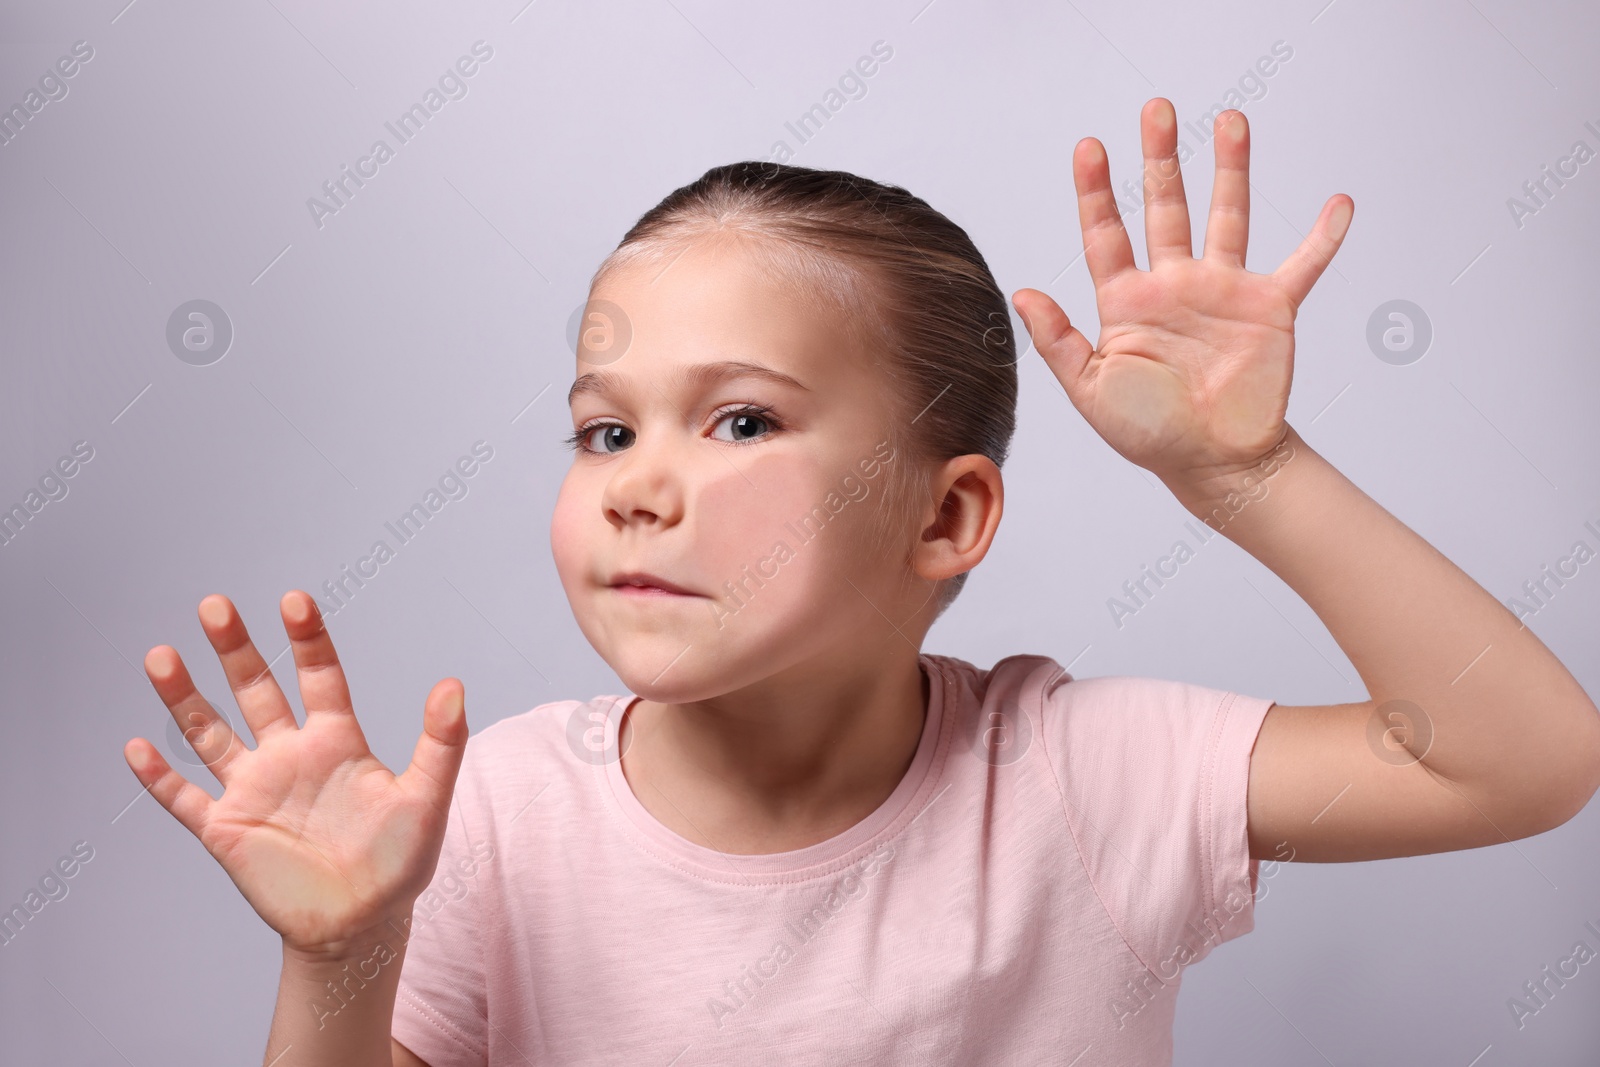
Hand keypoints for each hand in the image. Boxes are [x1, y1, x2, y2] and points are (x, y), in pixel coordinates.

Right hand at [124, 591, 468, 958]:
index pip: (319, 677)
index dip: (308, 639)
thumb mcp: (426, 799)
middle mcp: (289, 756)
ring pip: (210, 734)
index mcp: (336, 742)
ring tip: (161, 657)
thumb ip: (441, 743)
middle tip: (215, 605)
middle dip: (235, 650)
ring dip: (184, 698)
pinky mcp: (226, 829)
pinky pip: (184, 799)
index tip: (295, 600)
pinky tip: (135, 746)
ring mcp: (254, 790)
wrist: (362, 926)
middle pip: (255, 690)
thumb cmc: (399, 862)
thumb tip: (455, 685)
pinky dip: (158, 777)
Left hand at [1012, 98, 1351, 493]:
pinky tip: (1340, 204)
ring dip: (1230, 169)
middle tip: (1156, 109)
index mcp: (1127, 302)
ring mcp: (1223, 292)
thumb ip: (1059, 342)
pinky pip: (1302, 265)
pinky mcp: (1269, 308)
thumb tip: (1023, 293)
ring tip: (1231, 121)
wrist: (1215, 465)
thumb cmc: (1150, 434)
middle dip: (1160, 158)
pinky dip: (1323, 237)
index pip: (1106, 234)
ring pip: (1228, 216)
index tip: (1088, 147)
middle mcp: (1174, 285)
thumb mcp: (1091, 392)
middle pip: (1166, 206)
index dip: (1096, 191)